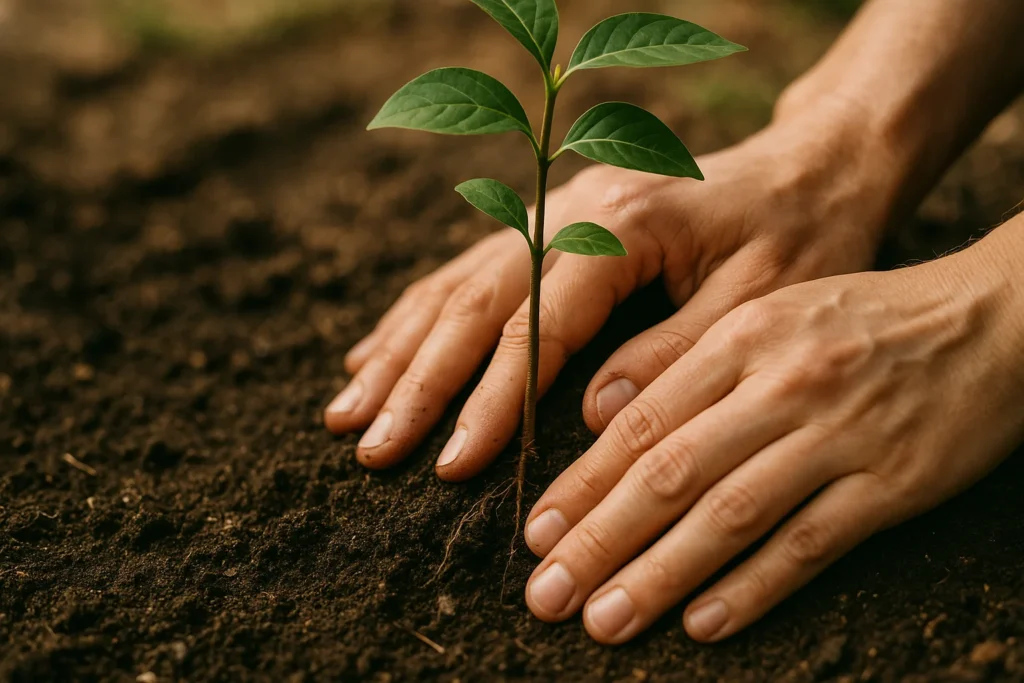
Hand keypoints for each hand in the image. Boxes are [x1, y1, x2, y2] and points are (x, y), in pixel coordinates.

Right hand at [324, 109, 894, 479]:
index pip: (536, 322)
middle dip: (417, 381)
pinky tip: (375, 354)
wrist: (813, 166)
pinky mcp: (554, 226)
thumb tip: (593, 417)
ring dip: (398, 351)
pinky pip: (470, 271)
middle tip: (370, 449)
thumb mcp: (764, 299)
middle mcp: (574, 209)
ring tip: (347, 413)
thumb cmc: (802, 233)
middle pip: (474, 301)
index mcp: (623, 224)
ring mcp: (557, 212)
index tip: (448, 465)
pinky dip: (418, 319)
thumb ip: (674, 354)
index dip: (489, 399)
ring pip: (457, 284)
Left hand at [523, 229, 1023, 643]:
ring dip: (659, 574)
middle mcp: (780, 384)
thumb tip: (606, 417)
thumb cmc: (863, 321)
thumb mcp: (770, 314)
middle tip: (546, 594)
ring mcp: (838, 435)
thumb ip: (691, 365)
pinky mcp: (893, 482)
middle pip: (670, 473)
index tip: (536, 533)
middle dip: (600, 539)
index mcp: (742, 339)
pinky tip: (703, 624)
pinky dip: (754, 587)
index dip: (582, 483)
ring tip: (604, 620)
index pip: (642, 421)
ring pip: (729, 514)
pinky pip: (811, 544)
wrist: (990, 318)